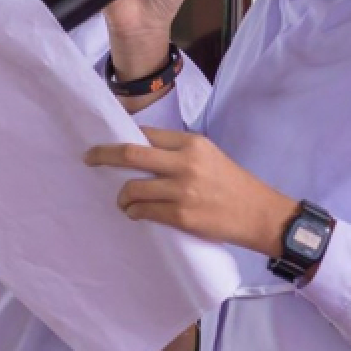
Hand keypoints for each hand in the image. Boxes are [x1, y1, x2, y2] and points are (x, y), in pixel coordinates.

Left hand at [84, 128, 297, 256]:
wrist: (261, 214)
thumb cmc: (233, 185)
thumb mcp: (210, 156)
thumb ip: (179, 152)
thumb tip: (141, 151)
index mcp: (192, 143)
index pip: (146, 134)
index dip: (122, 137)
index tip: (106, 143)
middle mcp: (185, 163)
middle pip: (130, 153)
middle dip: (103, 155)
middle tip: (89, 159)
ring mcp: (182, 190)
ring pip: (132, 188)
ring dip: (121, 196)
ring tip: (123, 201)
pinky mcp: (182, 215)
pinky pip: (144, 212)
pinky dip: (134, 212)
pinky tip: (135, 213)